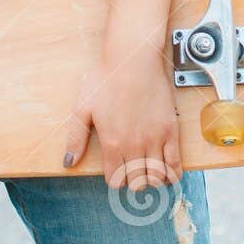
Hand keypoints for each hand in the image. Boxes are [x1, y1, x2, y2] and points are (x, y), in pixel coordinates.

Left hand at [60, 39, 182, 191]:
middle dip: (132, 182)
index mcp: (112, 143)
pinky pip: (175, 164)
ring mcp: (154, 140)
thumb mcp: (82, 108)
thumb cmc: (106, 79)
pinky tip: (167, 172)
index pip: (115, 180)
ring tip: (147, 172)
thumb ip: (75, 138)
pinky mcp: (170, 131)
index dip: (114, 179)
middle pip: (137, 183)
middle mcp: (134, 146)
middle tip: (131, 172)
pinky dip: (172, 174)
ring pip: (156, 177)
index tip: (115, 170)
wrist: (133, 60)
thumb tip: (68, 162)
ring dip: (151, 180)